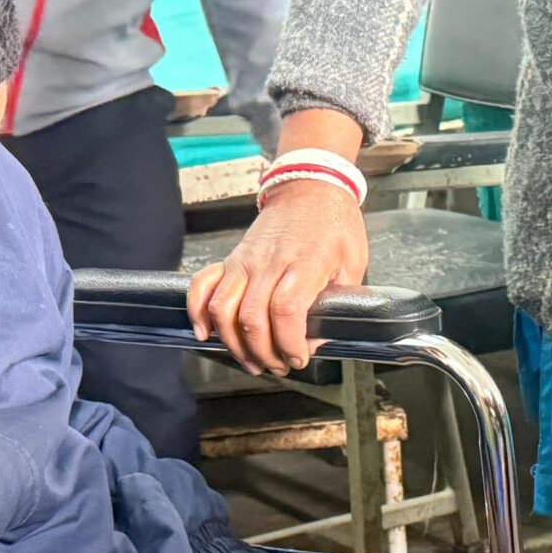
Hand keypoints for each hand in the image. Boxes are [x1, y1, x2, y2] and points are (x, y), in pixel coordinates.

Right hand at [186, 180, 369, 374]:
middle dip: (264, 353)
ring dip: (234, 344)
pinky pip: (203, 285)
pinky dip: (198, 312)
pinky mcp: (231, 259)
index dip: (289, 342)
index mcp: (306, 262)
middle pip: (252, 318)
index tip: (299, 357)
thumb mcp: (353, 262)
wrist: (309, 187)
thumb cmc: (334, 223)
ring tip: (252, 360)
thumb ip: (338, 301)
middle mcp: (269, 262)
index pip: (286, 309)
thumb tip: (318, 339)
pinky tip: (206, 334)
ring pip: (224, 309)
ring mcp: (245, 260)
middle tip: (280, 365)